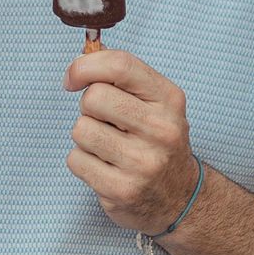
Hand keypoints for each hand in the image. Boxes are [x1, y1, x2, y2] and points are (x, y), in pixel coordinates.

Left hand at [63, 49, 198, 234]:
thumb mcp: (154, 102)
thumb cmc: (156, 141)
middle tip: (104, 122)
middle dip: (88, 108)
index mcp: (169, 99)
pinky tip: (105, 167)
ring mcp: (143, 163)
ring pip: (81, 130)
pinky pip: (76, 160)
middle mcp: (161, 130)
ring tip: (107, 146)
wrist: (180, 197)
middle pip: (93, 97)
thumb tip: (84, 57)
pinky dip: (82, 162)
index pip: (120, 65)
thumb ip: (122, 76)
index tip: (73, 79)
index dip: (85, 66)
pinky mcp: (123, 190)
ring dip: (85, 136)